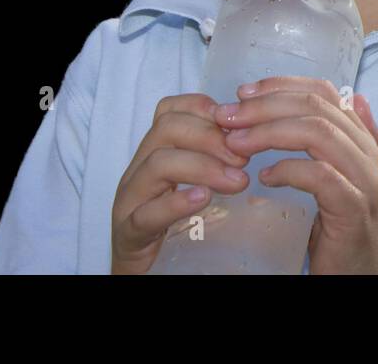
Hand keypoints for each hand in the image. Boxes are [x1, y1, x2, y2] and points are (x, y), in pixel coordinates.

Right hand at [110, 92, 252, 273]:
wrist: (145, 268)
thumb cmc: (172, 221)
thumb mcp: (191, 182)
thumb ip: (210, 159)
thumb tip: (248, 140)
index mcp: (153, 152)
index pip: (170, 110)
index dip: (204, 109)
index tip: (237, 125)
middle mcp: (138, 169)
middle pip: (166, 130)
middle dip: (210, 137)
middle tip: (244, 158)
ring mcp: (130, 200)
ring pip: (157, 164)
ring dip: (203, 167)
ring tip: (236, 181)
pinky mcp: (129, 233)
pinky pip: (147, 213)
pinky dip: (176, 202)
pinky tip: (203, 199)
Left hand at [214, 76, 377, 273]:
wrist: (364, 274)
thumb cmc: (344, 226)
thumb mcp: (342, 176)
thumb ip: (344, 140)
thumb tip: (355, 98)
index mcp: (362, 140)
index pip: (324, 92)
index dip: (281, 85)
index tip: (242, 93)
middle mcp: (368, 153)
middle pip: (317, 107)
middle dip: (265, 107)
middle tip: (227, 116)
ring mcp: (365, 180)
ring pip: (318, 133)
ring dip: (269, 132)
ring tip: (236, 143)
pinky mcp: (354, 209)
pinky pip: (320, 176)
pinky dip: (288, 170)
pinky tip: (263, 177)